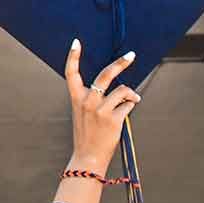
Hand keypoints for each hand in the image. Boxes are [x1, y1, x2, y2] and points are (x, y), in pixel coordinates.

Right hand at [64, 40, 140, 171]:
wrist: (88, 158)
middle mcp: (87, 101)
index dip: (73, 57)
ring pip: (123, 90)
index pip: (71, 74)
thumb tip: (123, 90)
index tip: (76, 43)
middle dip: (121, 63)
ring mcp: (100, 110)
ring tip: (132, 100)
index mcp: (76, 99)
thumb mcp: (84, 114)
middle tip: (131, 55)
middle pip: (105, 75)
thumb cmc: (88, 134)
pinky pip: (129, 104)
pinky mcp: (113, 118)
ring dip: (130, 94)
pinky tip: (125, 115)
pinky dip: (130, 106)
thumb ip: (96, 99)